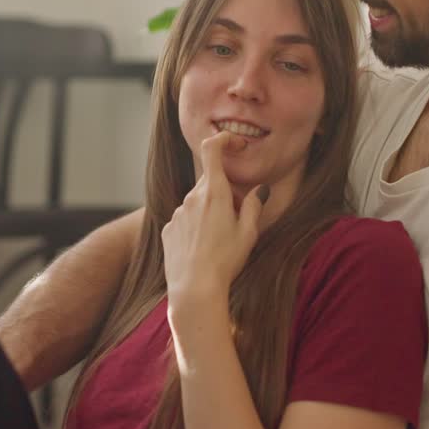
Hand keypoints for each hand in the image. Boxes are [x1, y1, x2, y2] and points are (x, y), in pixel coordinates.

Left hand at [162, 131, 264, 327]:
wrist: (194, 289)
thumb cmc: (226, 261)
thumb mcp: (249, 233)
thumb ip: (254, 205)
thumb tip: (260, 189)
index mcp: (214, 193)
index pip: (212, 149)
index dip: (223, 139)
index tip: (235, 144)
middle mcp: (191, 198)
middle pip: (210, 182)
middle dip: (225, 192)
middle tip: (238, 218)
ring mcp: (177, 214)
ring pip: (197, 203)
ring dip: (210, 212)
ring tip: (220, 241)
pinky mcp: (168, 230)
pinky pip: (185, 220)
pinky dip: (196, 227)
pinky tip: (203, 250)